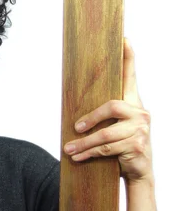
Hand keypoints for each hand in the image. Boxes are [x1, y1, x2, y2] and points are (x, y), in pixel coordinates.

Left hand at [63, 38, 152, 184]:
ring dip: (84, 143)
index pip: (131, 76)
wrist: (139, 171)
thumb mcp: (115, 126)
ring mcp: (141, 130)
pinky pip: (106, 148)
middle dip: (91, 118)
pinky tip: (78, 157)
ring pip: (106, 134)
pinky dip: (88, 153)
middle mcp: (141, 113)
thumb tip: (75, 108)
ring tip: (68, 149)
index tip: (124, 39)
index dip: (128, 57)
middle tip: (76, 127)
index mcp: (134, 104)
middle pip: (112, 107)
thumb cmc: (123, 145)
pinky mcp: (136, 146)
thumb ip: (105, 115)